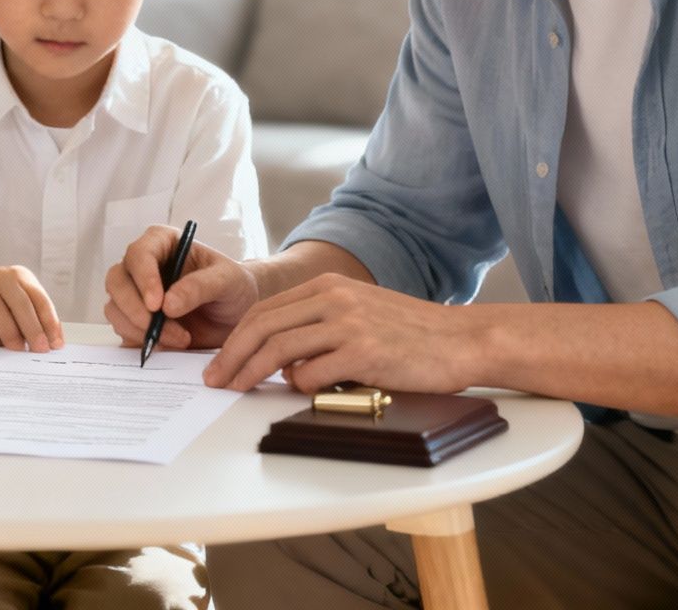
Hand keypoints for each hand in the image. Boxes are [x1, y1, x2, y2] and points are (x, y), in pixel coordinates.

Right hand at [0, 265, 63, 350]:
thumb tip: (54, 343)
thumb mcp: (21, 303)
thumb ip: (38, 319)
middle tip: (38, 351)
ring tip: (12, 352)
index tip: (55, 345)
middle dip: (33, 333)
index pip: (38, 299)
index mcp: (16, 276)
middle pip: (20, 307)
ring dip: (8, 344)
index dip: (49, 323)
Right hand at [103, 224, 258, 350]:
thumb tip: (167, 304)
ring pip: (115, 309)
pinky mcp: (135, 320)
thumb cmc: (232, 286)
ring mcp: (135, 293)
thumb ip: (200, 286)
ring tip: (179, 339)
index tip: (157, 304)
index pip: (139, 253)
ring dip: (140, 329)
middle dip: (135, 310)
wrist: (235, 315)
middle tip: (161, 330)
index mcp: (162, 243)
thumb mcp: (227, 280)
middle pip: (117, 282)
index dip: (143, 278)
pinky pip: (123, 330)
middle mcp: (142, 266)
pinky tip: (169, 344)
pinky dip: (140, 341)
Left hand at [203, 273, 480, 393]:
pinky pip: (313, 373)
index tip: (220, 362)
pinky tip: (301, 390)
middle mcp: (335, 299)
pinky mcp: (364, 353)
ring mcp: (349, 324)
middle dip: (231, 356)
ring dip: (251, 373)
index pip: (265, 310)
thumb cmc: (411, 334)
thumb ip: (319, 326)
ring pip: (279, 349)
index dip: (235, 338)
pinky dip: (299, 385)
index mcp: (329, 286)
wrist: (462, 340)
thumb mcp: (359, 313)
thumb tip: (279, 359)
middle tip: (215, 380)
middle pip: (262, 327)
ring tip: (237, 391)